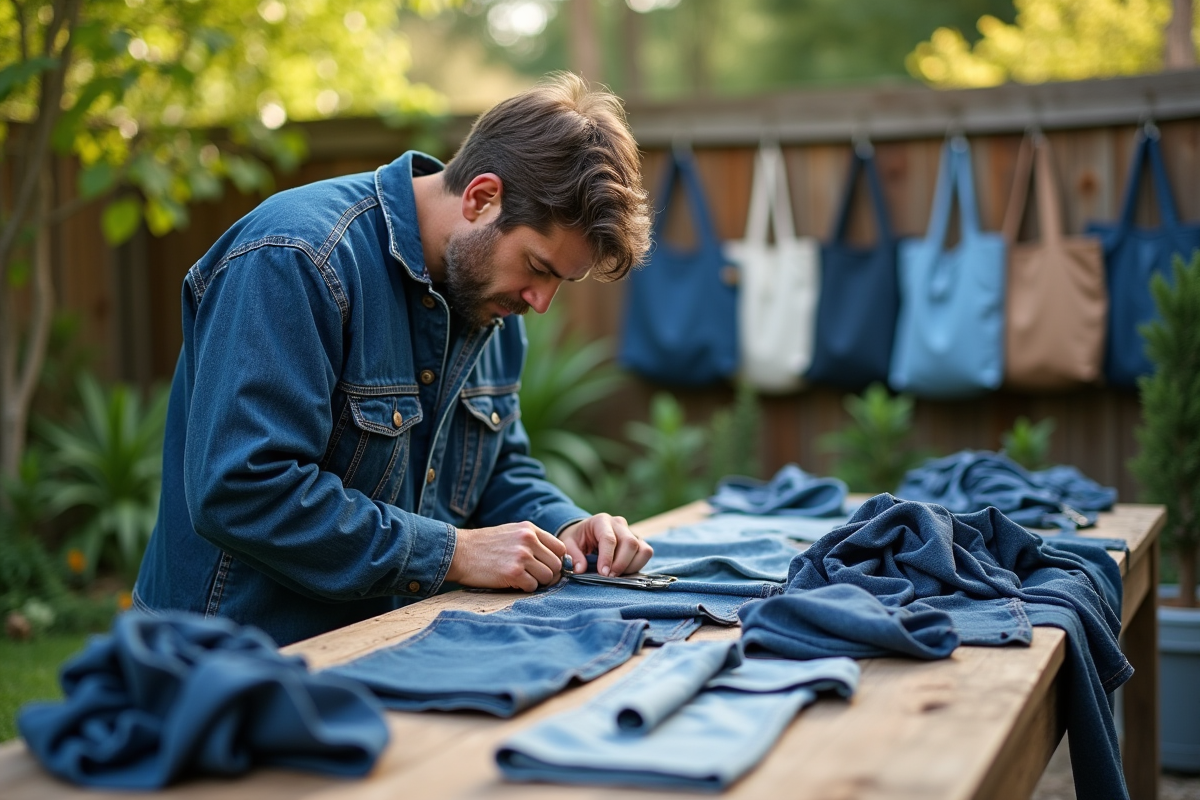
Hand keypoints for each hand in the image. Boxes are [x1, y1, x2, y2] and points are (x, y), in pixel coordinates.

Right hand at [446, 522, 565, 591]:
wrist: (458, 552)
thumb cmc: (484, 546)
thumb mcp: (510, 533)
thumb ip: (532, 541)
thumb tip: (557, 560)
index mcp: (529, 529)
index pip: (560, 548)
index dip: (555, 561)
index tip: (545, 567)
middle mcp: (528, 540)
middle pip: (556, 565)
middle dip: (547, 574)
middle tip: (533, 577)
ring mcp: (521, 556)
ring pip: (547, 577)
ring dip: (537, 582)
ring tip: (521, 579)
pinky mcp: (513, 573)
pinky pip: (533, 587)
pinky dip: (524, 588)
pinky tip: (512, 582)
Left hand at [559, 514, 652, 576]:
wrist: (585, 532)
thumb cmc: (577, 538)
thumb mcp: (568, 544)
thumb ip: (573, 555)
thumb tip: (580, 569)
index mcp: (601, 521)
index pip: (609, 539)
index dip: (607, 557)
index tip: (603, 573)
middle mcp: (619, 524)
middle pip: (629, 542)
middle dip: (621, 564)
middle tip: (610, 577)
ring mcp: (631, 531)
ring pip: (641, 548)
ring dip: (631, 566)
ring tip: (617, 575)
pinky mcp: (638, 541)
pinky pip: (646, 552)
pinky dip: (638, 565)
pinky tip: (625, 571)